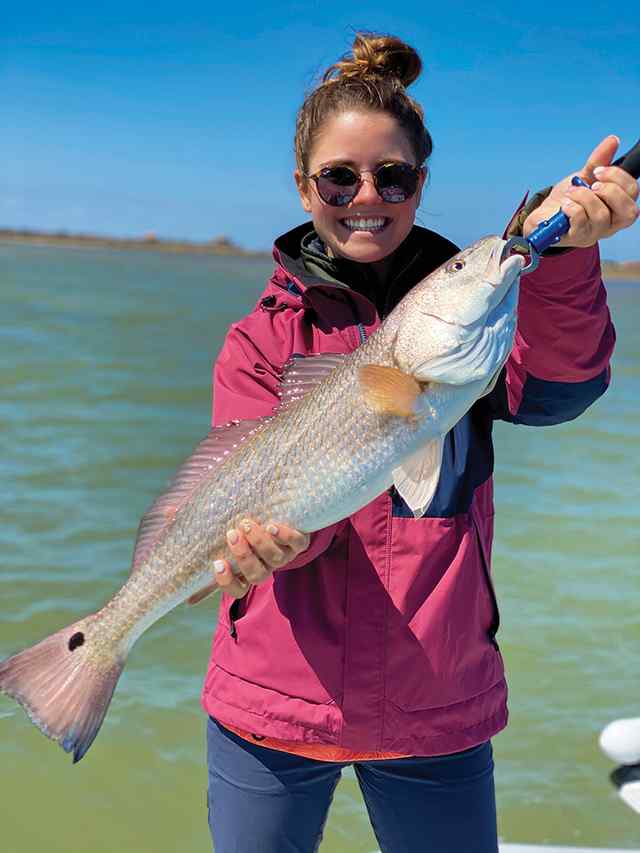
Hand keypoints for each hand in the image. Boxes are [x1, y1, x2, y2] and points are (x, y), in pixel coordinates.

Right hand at [190, 520, 309, 601]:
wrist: (282, 514)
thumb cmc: (243, 524)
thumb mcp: (218, 528)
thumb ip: (196, 525)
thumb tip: (168, 513)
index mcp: (245, 572)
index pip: (236, 590)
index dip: (227, 581)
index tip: (215, 563)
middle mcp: (265, 567)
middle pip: (257, 575)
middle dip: (244, 556)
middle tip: (231, 534)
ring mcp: (284, 555)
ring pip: (277, 559)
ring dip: (262, 544)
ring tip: (248, 524)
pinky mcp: (300, 541)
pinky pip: (299, 544)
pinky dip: (287, 536)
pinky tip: (273, 525)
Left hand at [522, 135, 638, 247]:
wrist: (543, 216)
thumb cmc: (568, 199)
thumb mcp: (583, 177)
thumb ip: (599, 161)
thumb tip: (613, 140)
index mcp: (616, 208)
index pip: (633, 193)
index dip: (619, 178)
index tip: (599, 170)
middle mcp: (609, 224)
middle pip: (628, 211)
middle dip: (610, 191)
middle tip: (591, 183)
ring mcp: (593, 233)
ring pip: (601, 216)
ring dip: (585, 197)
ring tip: (571, 192)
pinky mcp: (574, 238)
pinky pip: (580, 223)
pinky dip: (573, 209)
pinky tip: (565, 205)